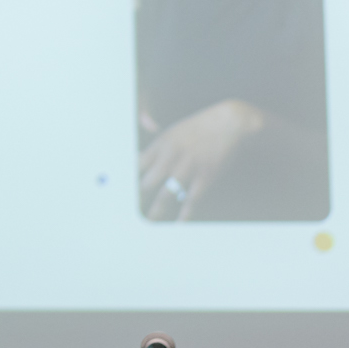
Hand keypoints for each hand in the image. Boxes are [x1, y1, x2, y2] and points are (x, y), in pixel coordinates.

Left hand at [139, 99, 265, 220]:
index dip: (127, 182)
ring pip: (166, 195)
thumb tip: (139, 161)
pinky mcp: (205, 176)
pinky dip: (185, 214)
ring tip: (150, 223)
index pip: (136, 166)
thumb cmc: (198, 129)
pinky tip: (179, 224)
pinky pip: (191, 200)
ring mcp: (188, 167)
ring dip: (157, 211)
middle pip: (146, 183)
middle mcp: (170, 156)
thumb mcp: (172, 134)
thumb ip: (156, 148)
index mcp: (160, 145)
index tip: (120, 194)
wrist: (228, 123)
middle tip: (130, 215)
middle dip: (137, 201)